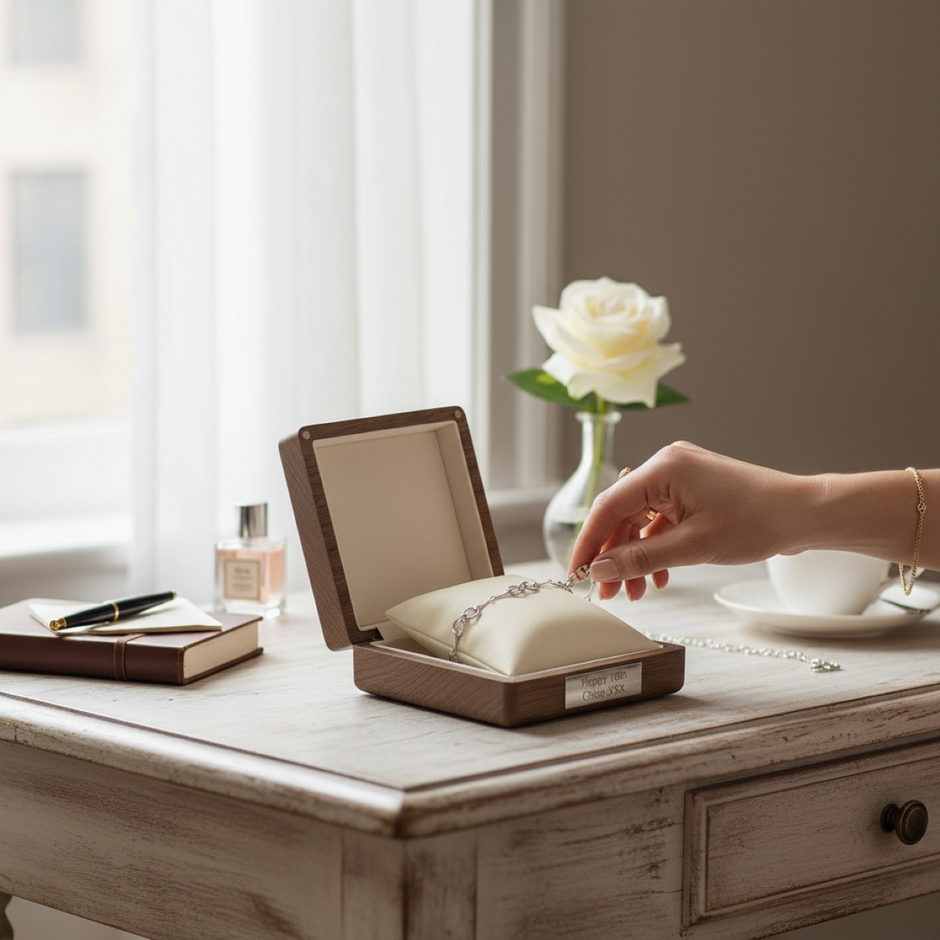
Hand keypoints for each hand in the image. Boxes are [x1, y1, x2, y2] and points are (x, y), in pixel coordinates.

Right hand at [569, 441, 812, 600]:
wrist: (805, 515)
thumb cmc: (758, 520)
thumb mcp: (693, 546)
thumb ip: (640, 558)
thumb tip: (601, 569)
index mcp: (663, 468)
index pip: (608, 506)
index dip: (588, 542)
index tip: (576, 573)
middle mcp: (666, 467)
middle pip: (621, 515)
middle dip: (613, 556)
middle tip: (606, 591)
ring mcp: (679, 479)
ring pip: (639, 522)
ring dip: (634, 557)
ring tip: (634, 592)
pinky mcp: (692, 493)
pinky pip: (659, 522)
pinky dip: (655, 549)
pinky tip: (657, 577)